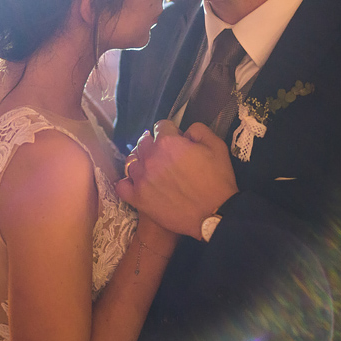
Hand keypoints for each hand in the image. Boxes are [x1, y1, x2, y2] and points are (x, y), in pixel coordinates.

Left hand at [117, 120, 236, 239]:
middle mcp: (151, 158)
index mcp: (168, 142)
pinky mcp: (138, 198)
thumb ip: (198, 130)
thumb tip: (184, 131)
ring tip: (151, 168)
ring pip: (131, 162)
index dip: (170, 131)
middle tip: (165, 155)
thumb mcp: (217, 146)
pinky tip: (137, 183)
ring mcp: (141, 179)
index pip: (161, 126)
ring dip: (141, 161)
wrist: (214, 214)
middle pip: (143, 142)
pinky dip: (127, 182)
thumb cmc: (218, 181)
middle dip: (154, 144)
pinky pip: (122, 186)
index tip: (176, 139)